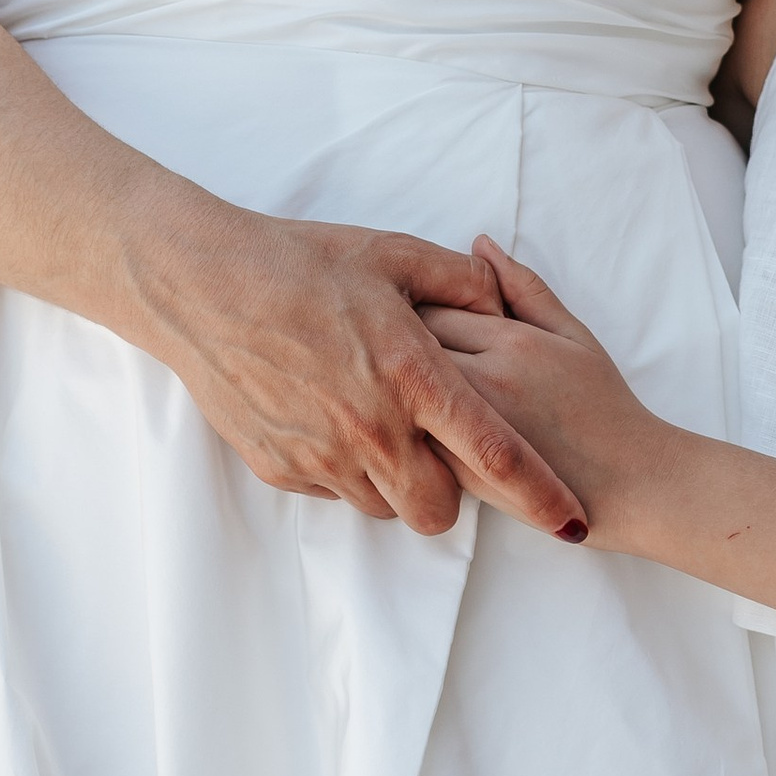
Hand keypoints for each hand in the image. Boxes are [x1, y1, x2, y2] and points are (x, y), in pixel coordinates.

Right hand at [136, 206, 587, 539]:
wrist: (202, 285)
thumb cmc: (300, 262)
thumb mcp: (392, 253)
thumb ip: (460, 281)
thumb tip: (499, 296)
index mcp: (412, 375)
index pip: (494, 454)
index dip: (539, 495)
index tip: (573, 521)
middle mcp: (371, 428)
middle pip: (437, 510)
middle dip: (452, 494)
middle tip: (440, 450)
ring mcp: (321, 454)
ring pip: (384, 507)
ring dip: (395, 480)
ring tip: (376, 421)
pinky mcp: (279, 466)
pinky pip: (332, 491)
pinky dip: (343, 468)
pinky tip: (330, 416)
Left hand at [422, 242, 674, 542]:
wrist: (626, 485)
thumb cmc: (604, 407)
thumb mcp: (573, 335)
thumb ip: (524, 288)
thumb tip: (479, 244)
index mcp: (511, 341)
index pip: (434, 302)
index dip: (419, 302)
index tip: (416, 309)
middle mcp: (482, 382)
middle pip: (406, 343)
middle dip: (395, 337)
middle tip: (392, 338)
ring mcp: (466, 430)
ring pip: (398, 391)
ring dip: (391, 380)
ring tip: (395, 377)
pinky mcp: (456, 473)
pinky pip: (407, 436)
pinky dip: (400, 422)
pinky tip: (407, 418)